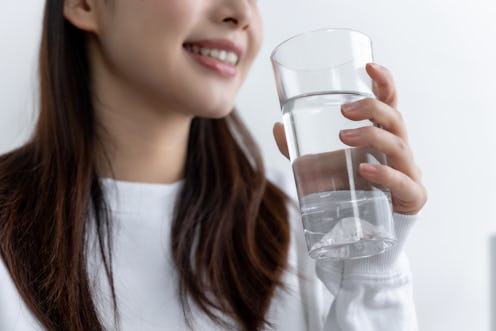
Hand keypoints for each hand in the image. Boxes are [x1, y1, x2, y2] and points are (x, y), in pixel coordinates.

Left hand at [273, 63, 426, 214]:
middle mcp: (399, 149)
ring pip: (399, 146)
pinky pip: (404, 183)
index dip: (384, 82)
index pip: (390, 103)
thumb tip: (277, 126)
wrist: (362, 230)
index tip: (368, 66)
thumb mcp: (319, 165)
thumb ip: (297, 147)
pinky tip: (365, 169)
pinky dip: (385, 174)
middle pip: (395, 119)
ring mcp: (409, 172)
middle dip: (371, 108)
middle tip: (343, 111)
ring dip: (372, 136)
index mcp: (381, 135)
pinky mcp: (413, 197)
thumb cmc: (347, 189)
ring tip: (343, 137)